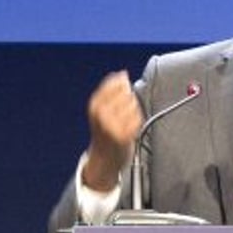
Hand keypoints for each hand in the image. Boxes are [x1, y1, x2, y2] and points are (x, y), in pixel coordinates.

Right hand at [83, 70, 141, 190]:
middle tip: (123, 111)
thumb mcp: (100, 108)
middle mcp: (101, 114)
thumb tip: (122, 74)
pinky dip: (137, 121)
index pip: (114, 82)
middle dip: (128, 99)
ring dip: (133, 111)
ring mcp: (112, 125)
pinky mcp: (124, 136)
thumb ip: (110, 91)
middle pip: (126, 93)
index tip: (122, 91)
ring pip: (133, 105)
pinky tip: (131, 128)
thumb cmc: (105, 132)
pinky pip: (138, 119)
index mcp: (94, 105)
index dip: (122, 85)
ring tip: (126, 120)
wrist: (104, 158)